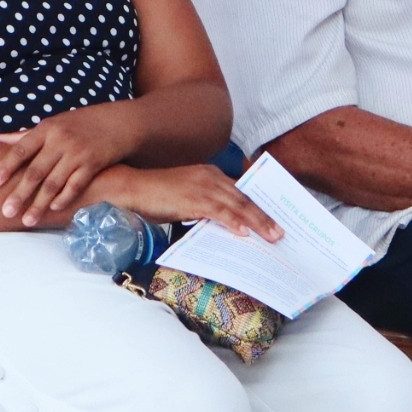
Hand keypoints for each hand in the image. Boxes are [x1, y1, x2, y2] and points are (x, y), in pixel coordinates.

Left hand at [0, 107, 140, 226]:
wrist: (120, 121)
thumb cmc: (81, 123)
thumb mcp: (53, 123)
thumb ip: (24, 135)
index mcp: (47, 128)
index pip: (21, 149)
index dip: (6, 166)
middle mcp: (61, 140)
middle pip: (36, 171)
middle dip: (20, 193)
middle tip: (6, 212)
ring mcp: (78, 152)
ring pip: (54, 183)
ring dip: (40, 204)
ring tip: (27, 221)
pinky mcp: (94, 163)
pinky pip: (76, 185)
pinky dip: (64, 198)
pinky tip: (54, 210)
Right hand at [94, 163, 281, 243]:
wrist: (131, 188)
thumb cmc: (155, 196)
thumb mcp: (186, 200)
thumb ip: (205, 209)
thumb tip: (223, 226)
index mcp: (211, 175)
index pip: (241, 191)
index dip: (259, 206)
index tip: (274, 219)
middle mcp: (211, 177)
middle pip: (245, 198)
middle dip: (265, 216)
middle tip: (280, 232)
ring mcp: (203, 187)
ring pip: (238, 205)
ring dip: (257, 222)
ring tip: (272, 236)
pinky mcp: (193, 199)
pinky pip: (219, 211)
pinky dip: (234, 222)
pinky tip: (244, 233)